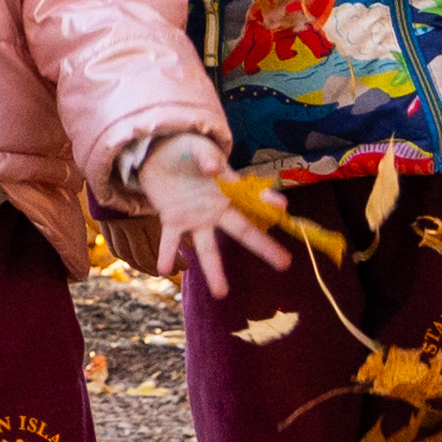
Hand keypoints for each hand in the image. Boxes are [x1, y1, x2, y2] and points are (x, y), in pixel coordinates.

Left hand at [141, 136, 277, 300]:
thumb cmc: (185, 149)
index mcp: (228, 190)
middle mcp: (216, 210)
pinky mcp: (172, 220)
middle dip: (264, 248)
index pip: (254, 198)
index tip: (283, 208)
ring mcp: (195, 218)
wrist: (157, 153)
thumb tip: (214, 169)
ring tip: (221, 294)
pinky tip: (165, 270)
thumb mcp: (197, 147)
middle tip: (285, 264)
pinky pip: (171, 241)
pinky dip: (168, 254)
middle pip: (243, 231)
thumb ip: (206, 157)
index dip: (269, 202)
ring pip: (208, 248)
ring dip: (213, 271)